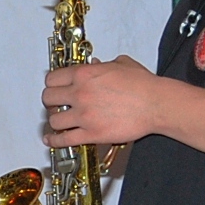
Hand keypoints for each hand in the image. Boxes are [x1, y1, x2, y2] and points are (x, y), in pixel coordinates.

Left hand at [43, 56, 167, 146]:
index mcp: (85, 74)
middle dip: (51, 101)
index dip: (53, 83)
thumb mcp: (121, 63)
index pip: (53, 78)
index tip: (55, 87)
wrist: (156, 104)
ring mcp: (84, 115)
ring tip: (58, 122)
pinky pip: (64, 139)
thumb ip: (103, 63)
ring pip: (54, 120)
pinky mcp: (91, 133)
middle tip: (55, 104)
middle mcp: (80, 93)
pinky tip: (52, 140)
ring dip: (55, 121)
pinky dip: (55, 141)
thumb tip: (95, 63)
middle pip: (48, 98)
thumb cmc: (144, 85)